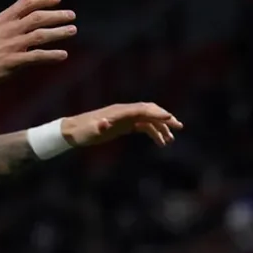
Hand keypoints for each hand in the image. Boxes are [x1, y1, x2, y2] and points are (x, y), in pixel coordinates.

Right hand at [0, 0, 76, 87]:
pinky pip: (37, 57)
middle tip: (72, 15)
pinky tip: (64, 55)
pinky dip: (51, 56)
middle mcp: (9, 30)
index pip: (25, 3)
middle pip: (38, 18)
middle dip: (57, 15)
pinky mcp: (14, 62)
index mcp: (1, 20)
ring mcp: (12, 46)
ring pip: (41, 35)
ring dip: (59, 32)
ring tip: (73, 30)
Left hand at [61, 102, 182, 147]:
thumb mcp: (88, 131)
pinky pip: (143, 126)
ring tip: (171, 140)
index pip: (142, 109)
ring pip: (148, 120)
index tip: (170, 119)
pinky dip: (154, 133)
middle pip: (149, 111)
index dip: (157, 113)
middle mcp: (124, 112)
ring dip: (161, 128)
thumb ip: (98, 127)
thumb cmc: (81, 132)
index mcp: (119, 112)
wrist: (73, 131)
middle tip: (179, 126)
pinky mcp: (124, 125)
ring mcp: (125, 118)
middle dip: (165, 118)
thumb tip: (104, 123)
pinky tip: (160, 143)